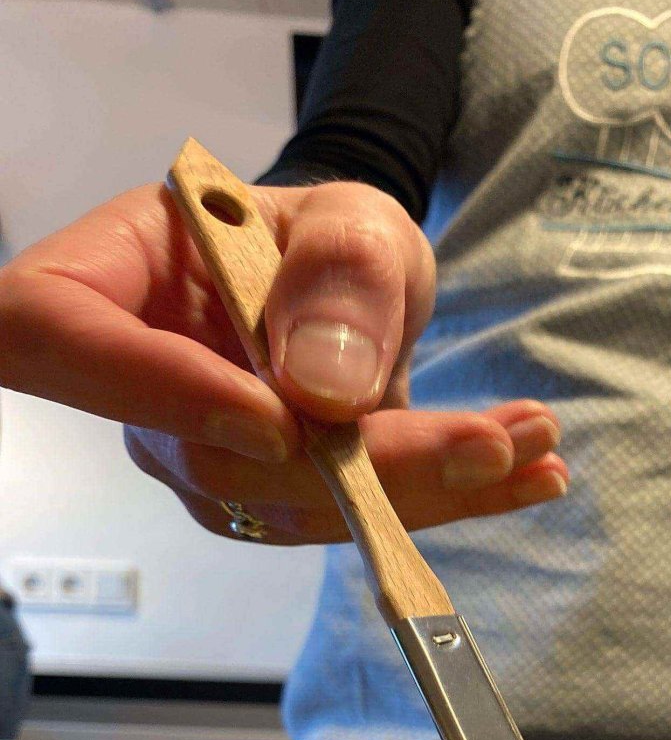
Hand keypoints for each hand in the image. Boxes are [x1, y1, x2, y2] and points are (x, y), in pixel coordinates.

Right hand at [0, 181, 566, 543]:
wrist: (355, 289)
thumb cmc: (330, 238)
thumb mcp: (352, 220)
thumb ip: (339, 276)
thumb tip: (322, 389)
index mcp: (119, 280)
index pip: (68, 341)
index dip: (164, 395)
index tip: (288, 422)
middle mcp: (146, 391)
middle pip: (222, 458)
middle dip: (373, 466)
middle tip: (497, 442)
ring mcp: (205, 455)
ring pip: (299, 509)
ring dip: (430, 493)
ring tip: (534, 452)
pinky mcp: (270, 499)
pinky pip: (344, 518)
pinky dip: (443, 502)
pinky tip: (519, 477)